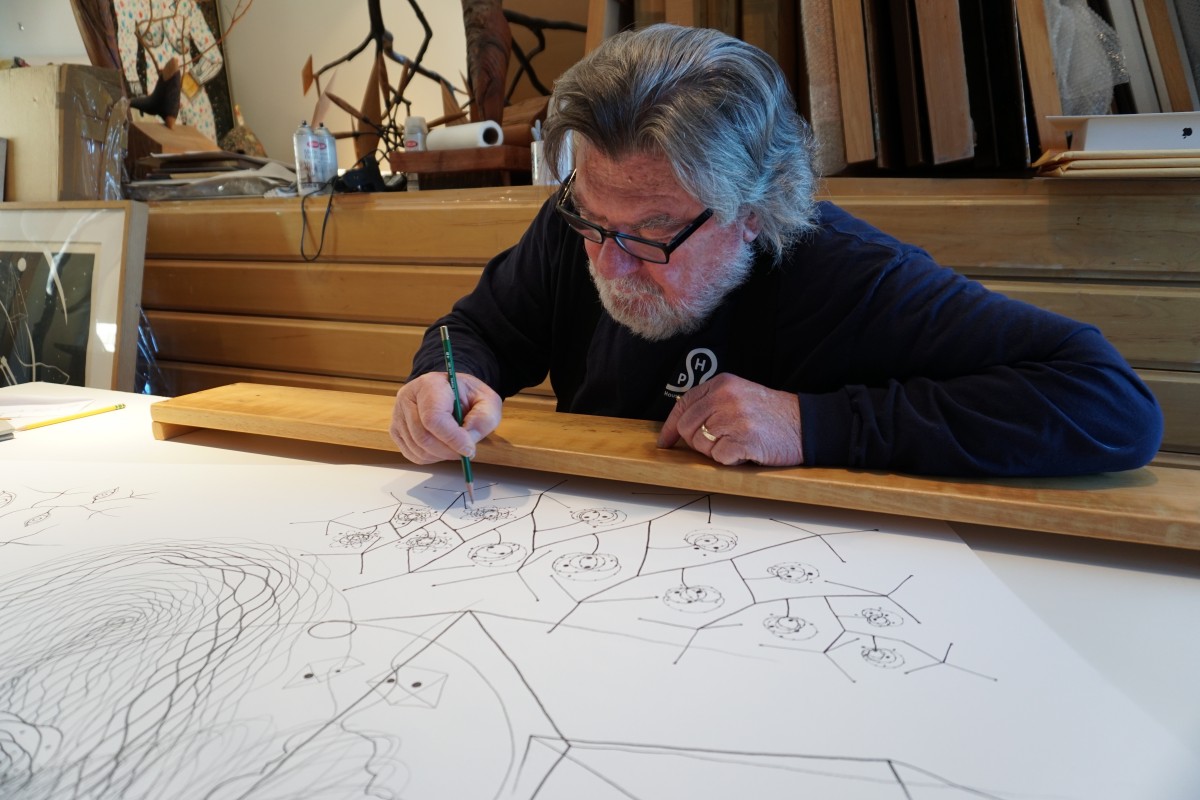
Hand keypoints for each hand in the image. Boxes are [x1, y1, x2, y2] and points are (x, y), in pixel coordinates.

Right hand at [389, 372, 501, 463]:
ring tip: (456, 447)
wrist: (449, 391)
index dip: (452, 438)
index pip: (433, 418)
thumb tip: (468, 442)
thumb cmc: (467, 395)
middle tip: (466, 452)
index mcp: (429, 384)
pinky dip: (430, 457)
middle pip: (423, 436)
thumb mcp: (487, 400)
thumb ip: (483, 419)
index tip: (469, 449)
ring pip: (417, 448)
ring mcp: (398, 414)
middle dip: (448, 451)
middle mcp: (408, 397)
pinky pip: (412, 454)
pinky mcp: (396, 430)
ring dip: (441, 456)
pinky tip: (442, 448)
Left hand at [656, 373, 802, 466]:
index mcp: (723, 383)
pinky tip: (745, 451)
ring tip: (737, 443)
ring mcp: (734, 418)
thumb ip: (713, 403)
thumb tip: (681, 425)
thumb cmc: (773, 414)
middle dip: (696, 441)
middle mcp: (725, 397)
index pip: (684, 404)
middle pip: (687, 427)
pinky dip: (729, 459)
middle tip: (717, 444)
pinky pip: (718, 457)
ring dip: (715, 451)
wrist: (806, 424)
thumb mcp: (741, 395)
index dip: (670, 426)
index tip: (665, 441)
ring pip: (700, 444)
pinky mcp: (743, 439)